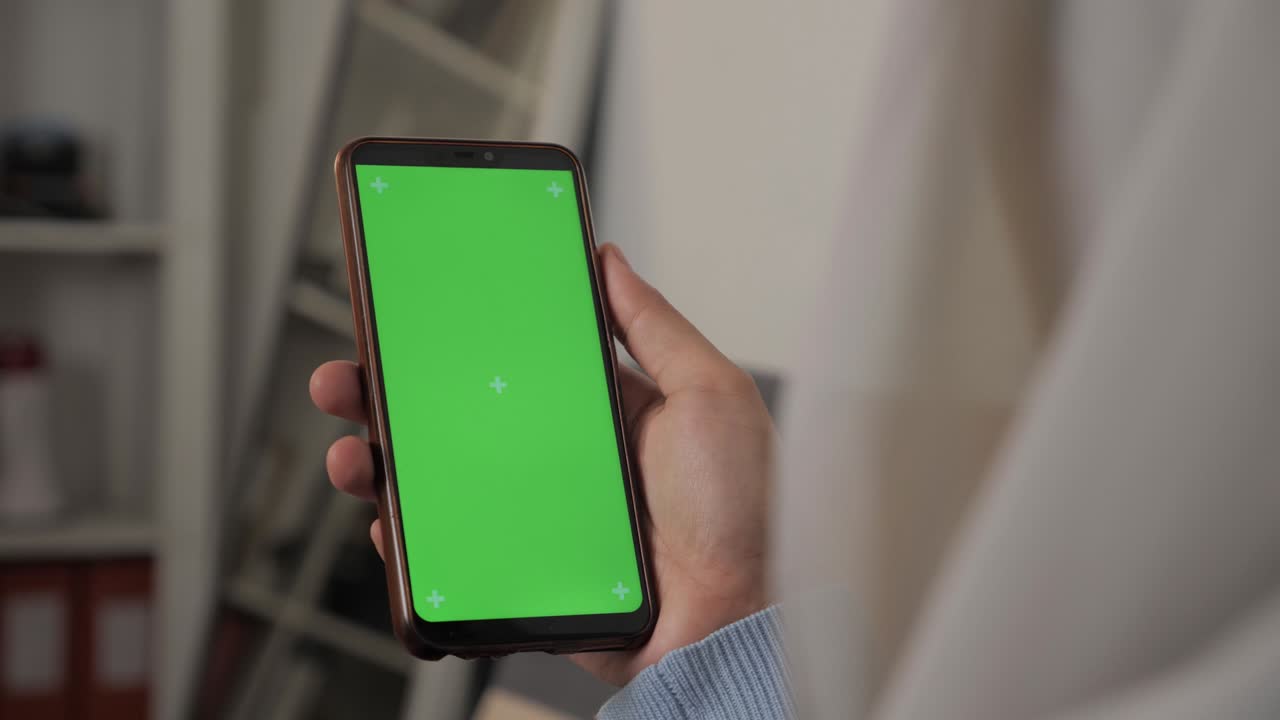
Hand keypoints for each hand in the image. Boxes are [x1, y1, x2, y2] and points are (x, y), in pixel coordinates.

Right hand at [309, 244, 773, 685]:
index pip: (514, 362)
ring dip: (384, 464)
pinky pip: (453, 552)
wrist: (737, 622)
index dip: (461, 338)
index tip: (412, 313)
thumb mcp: (710, 395)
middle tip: (348, 376)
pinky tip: (389, 520)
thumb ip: (656, 327)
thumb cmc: (744, 511)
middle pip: (459, 417)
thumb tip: (608, 260)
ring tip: (355, 453)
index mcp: (602, 411)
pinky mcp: (525, 572)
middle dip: (395, 395)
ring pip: (443, 483)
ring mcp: (538, 517)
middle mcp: (562, 459)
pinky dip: (411, 540)